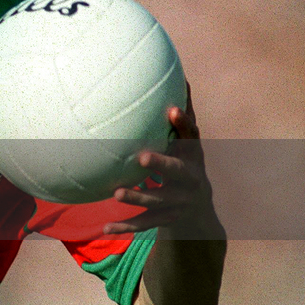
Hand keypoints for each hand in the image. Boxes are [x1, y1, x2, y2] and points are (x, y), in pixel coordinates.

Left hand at [103, 82, 215, 234]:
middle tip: (142, 157)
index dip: (183, 124)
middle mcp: (190, 180)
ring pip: (158, 201)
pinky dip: (125, 227)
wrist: (198, 210)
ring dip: (138, 197)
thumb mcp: (187, 145)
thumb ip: (181, 119)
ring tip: (117, 193)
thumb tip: (180, 76)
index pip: (191, 138)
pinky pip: (144, 225)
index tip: (171, 109)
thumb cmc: (185, 164)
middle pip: (177, 171)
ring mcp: (178, 203)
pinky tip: (105, 228)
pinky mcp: (165, 221)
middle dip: (162, 164)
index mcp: (193, 157)